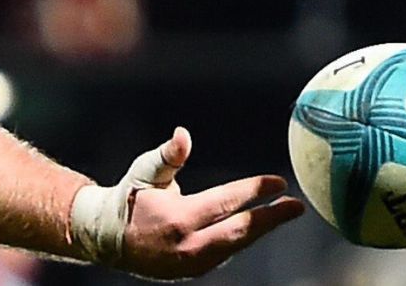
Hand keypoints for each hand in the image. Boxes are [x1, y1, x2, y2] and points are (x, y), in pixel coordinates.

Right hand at [73, 127, 304, 280]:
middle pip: (241, 231)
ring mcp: (193, 262)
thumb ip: (168, 155)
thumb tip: (184, 134)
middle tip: (297, 206)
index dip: (255, 191)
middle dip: (272, 218)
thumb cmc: (129, 197)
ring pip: (237, 245)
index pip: (226, 203)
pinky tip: (256, 225)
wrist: (108, 239)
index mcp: (179, 218)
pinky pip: (226, 253)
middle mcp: (189, 245)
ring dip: (262, 229)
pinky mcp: (194, 270)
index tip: (279, 182)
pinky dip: (243, 238)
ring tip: (284, 213)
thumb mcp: (145, 172)